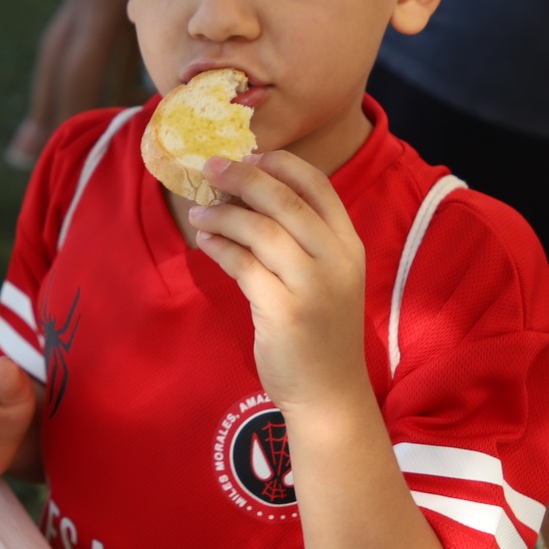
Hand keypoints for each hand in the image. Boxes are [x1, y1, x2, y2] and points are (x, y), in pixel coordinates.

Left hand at [187, 150, 366, 412]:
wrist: (330, 393)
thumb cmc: (321, 331)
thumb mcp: (328, 278)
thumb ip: (303, 239)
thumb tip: (251, 192)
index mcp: (349, 245)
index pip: (317, 186)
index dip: (280, 164)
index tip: (249, 154)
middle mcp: (336, 260)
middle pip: (283, 200)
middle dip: (242, 176)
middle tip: (211, 168)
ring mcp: (312, 286)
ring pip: (259, 229)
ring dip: (223, 213)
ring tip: (199, 211)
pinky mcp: (283, 311)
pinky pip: (242, 264)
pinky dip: (219, 246)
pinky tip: (206, 241)